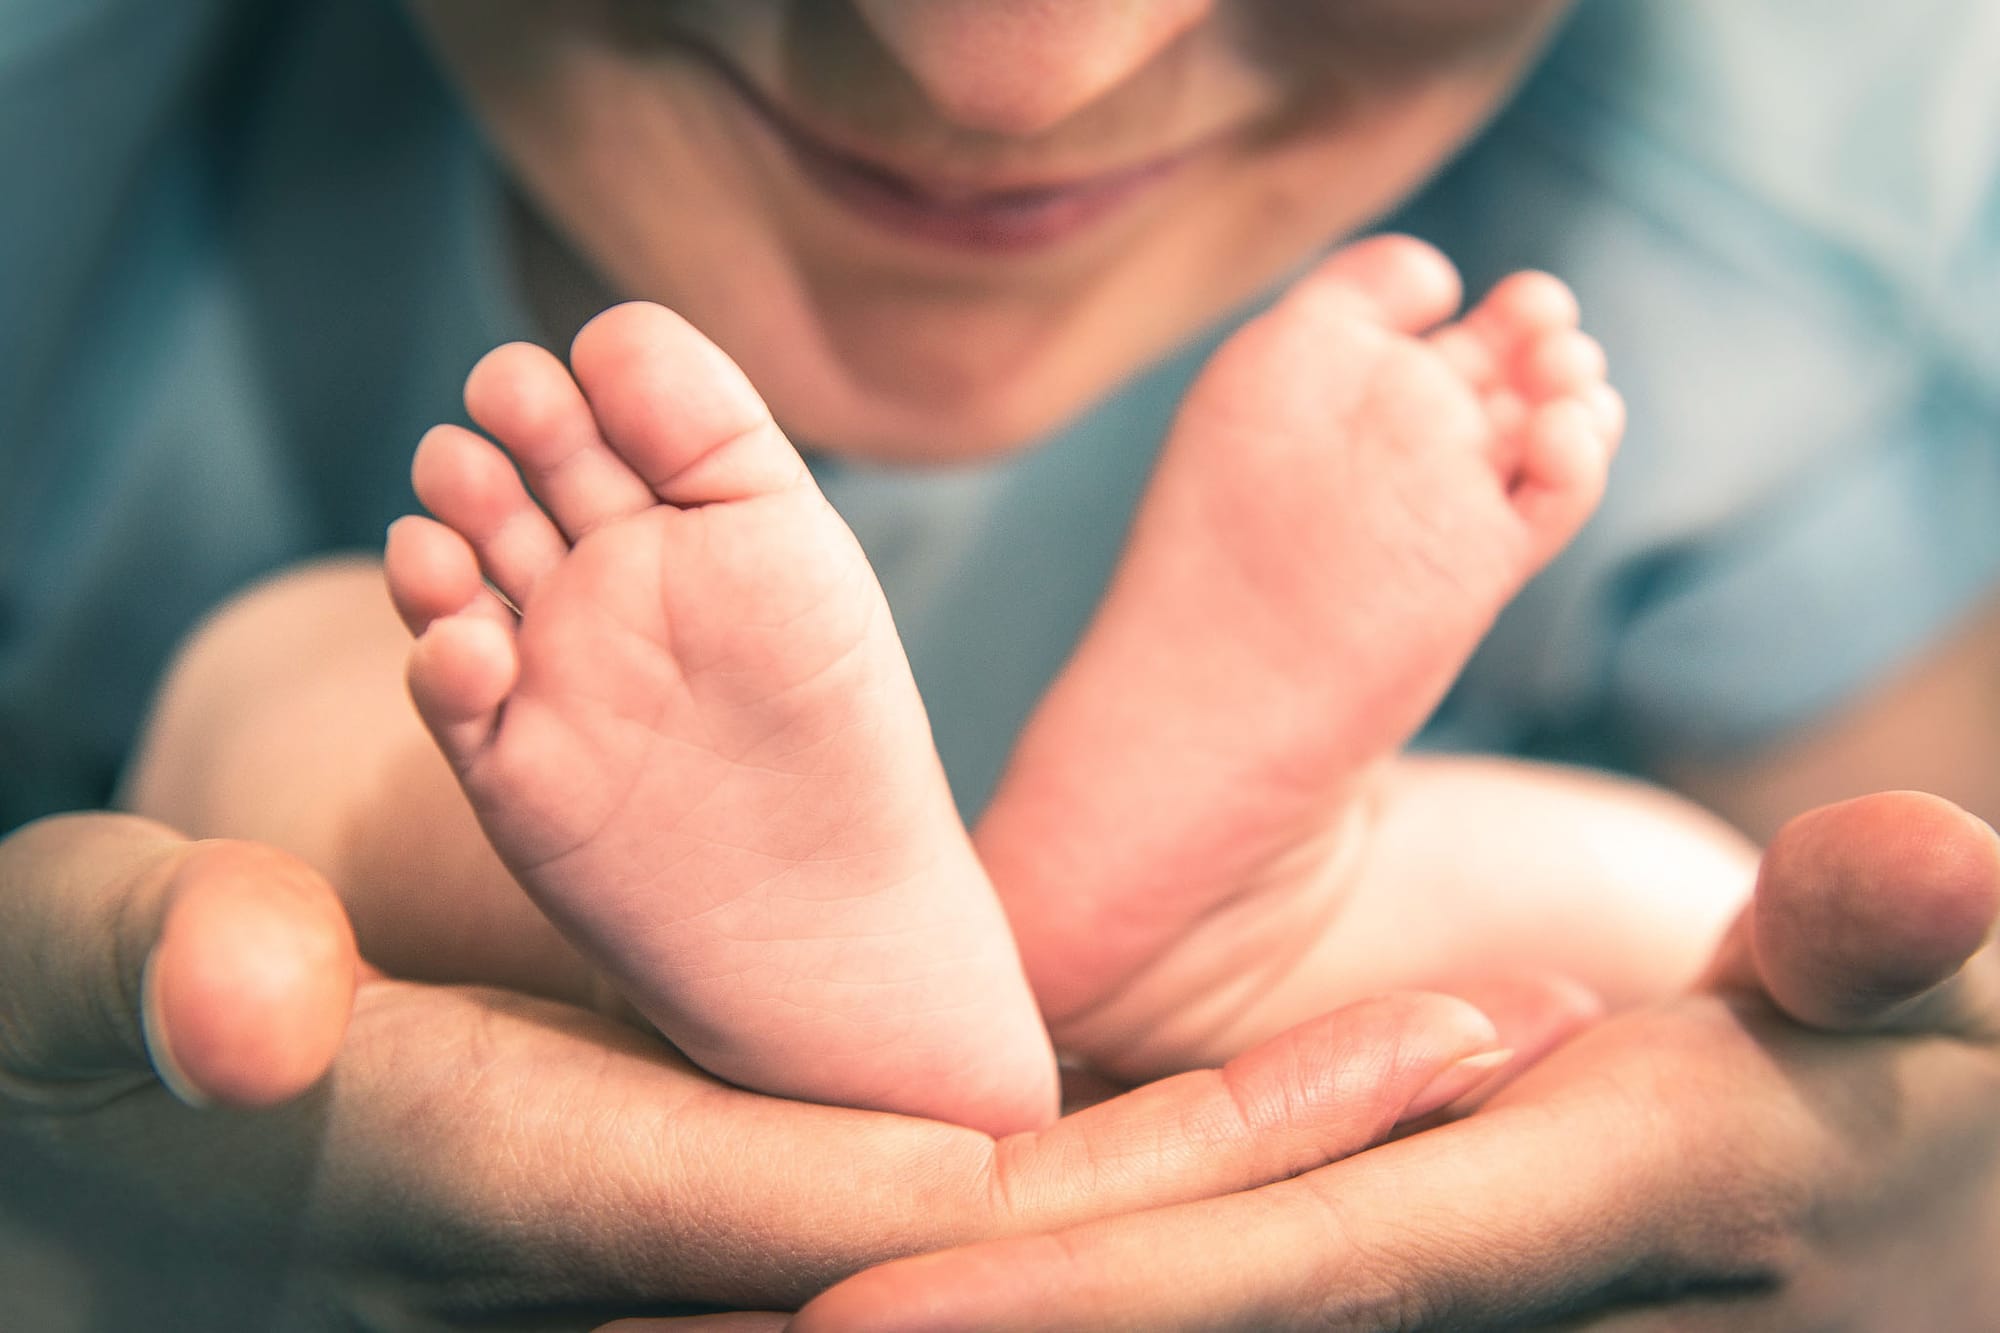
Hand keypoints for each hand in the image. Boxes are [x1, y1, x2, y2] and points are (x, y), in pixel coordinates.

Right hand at [0, 814, 1575, 1328]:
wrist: (100, 1108)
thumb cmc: (80, 1024)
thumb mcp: (76, 969)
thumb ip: (139, 969)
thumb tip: (241, 1000)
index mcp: (523, 1193)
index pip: (832, 1205)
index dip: (1067, 1172)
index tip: (1300, 1106)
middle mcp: (652, 1232)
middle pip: (994, 1224)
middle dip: (1249, 1153)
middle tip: (1489, 1038)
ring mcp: (696, 1210)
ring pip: (996, 1195)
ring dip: (1226, 1127)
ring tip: (1453, 1026)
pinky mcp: (701, 1156)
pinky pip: (932, 1152)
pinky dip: (1108, 1112)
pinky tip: (1267, 1066)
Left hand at [795, 791, 1999, 1330]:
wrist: (1942, 1207)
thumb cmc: (1934, 1084)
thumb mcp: (1929, 1003)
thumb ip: (1894, 945)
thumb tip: (1930, 867)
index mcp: (1545, 1216)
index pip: (1258, 1266)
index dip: (1058, 1298)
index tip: (844, 1314)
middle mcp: (1451, 1289)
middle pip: (1155, 1325)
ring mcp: (1425, 1291)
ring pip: (1164, 1315)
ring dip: (967, 1324)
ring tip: (712, 1324)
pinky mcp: (1417, 1260)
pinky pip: (1214, 1286)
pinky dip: (1070, 1292)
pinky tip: (928, 1284)